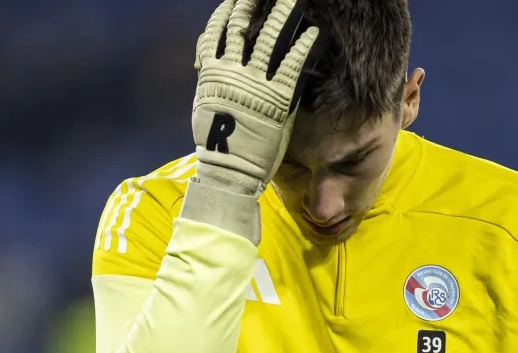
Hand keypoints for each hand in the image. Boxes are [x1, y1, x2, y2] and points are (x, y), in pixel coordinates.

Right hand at [192, 0, 320, 194]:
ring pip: (267, 37)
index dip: (224, 12)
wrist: (230, 171)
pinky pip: (292, 64)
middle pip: (240, 25)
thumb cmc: (217, 145)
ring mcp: (254, 82)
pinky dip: (303, 45)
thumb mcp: (204, 108)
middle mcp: (230, 72)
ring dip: (281, 14)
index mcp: (210, 73)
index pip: (215, 31)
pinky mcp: (277, 97)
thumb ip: (210, 82)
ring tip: (292, 0)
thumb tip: (204, 63)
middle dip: (252, 3)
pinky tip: (313, 33)